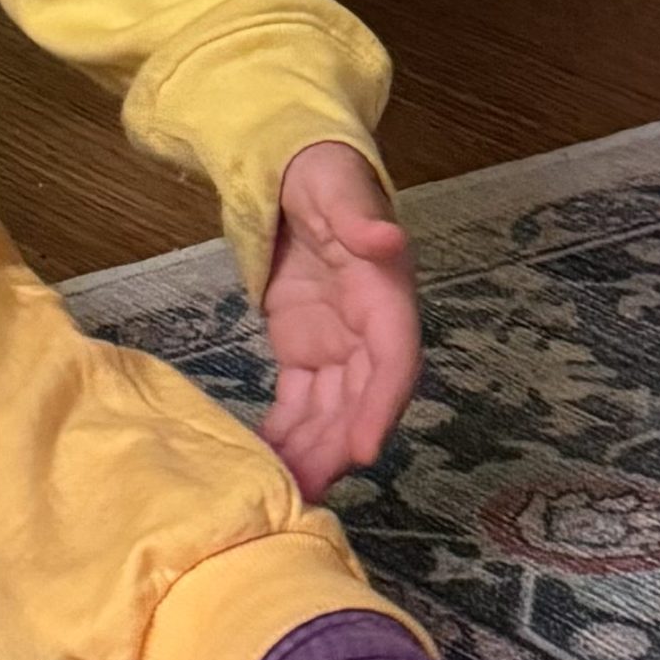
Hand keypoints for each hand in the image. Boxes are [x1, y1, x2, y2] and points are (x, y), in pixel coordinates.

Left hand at [259, 139, 419, 497]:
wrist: (294, 170)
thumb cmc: (322, 174)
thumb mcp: (336, 185)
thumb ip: (357, 215)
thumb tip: (386, 237)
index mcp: (386, 292)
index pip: (394, 357)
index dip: (381, 405)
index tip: (363, 448)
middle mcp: (370, 328)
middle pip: (363, 398)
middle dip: (338, 445)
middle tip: (307, 489)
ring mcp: (338, 344)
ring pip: (332, 409)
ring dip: (312, 451)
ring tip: (283, 490)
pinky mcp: (306, 350)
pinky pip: (301, 401)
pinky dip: (286, 432)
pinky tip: (265, 461)